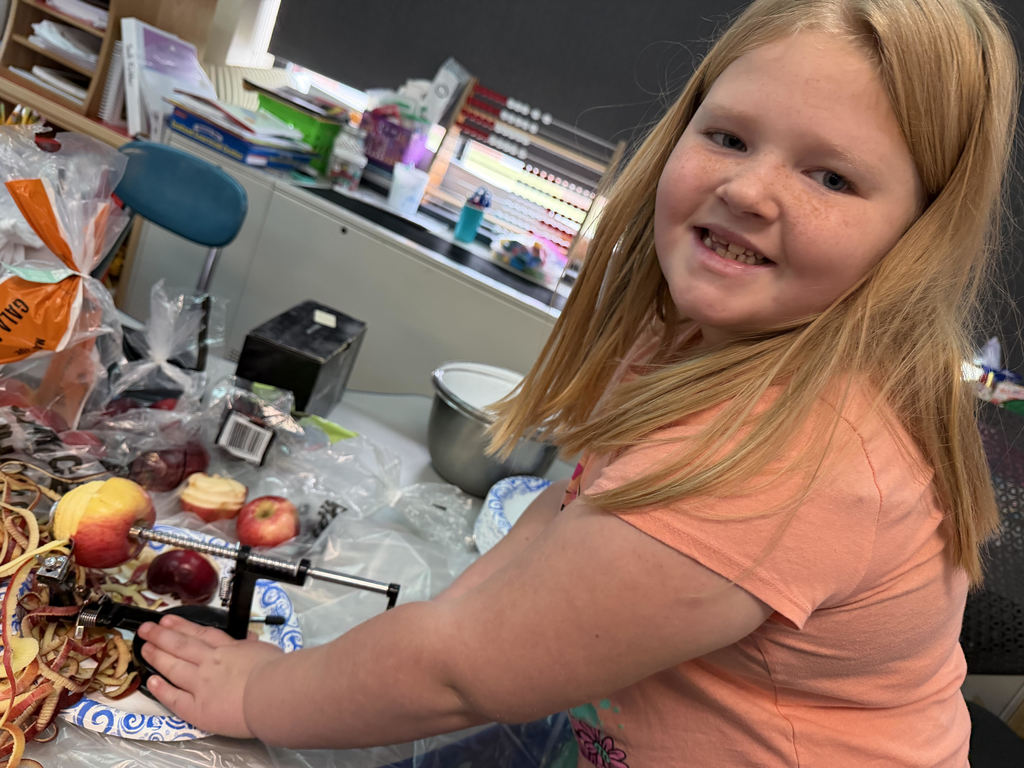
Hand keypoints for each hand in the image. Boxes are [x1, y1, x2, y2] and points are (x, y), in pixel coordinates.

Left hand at [138, 614, 283, 737]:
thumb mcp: (267, 650)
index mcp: (228, 649)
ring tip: (144, 649)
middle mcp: (210, 663)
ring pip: (173, 667)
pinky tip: (152, 682)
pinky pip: (174, 697)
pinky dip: (161, 689)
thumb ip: (252, 647)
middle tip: (146, 629)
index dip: (182, 626)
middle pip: (181, 645)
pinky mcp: (197, 708)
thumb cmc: (277, 672)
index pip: (201, 634)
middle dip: (161, 636)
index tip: (168, 621)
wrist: (273, 693)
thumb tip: (250, 641)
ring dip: (157, 656)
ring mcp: (201, 684)